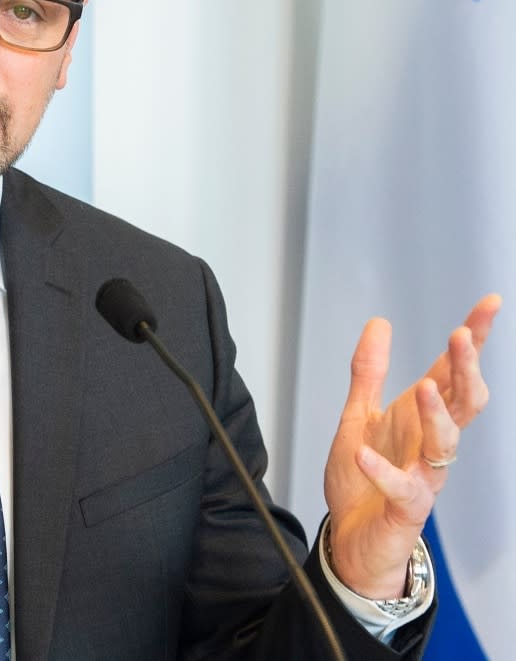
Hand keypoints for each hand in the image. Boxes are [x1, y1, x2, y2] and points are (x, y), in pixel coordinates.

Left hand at [323, 294, 500, 596]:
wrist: (351, 539)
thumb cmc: (362, 479)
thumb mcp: (359, 415)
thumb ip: (369, 373)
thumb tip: (380, 323)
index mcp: (420, 417)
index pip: (452, 372)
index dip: (473, 338)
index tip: (489, 303)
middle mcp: (429, 443)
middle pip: (463, 402)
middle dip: (465, 369)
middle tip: (461, 336)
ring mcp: (422, 475)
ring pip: (445, 444)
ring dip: (437, 415)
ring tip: (424, 388)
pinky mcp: (405, 508)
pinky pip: (400, 487)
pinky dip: (381, 470)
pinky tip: (363, 453)